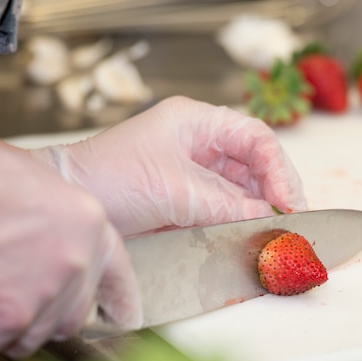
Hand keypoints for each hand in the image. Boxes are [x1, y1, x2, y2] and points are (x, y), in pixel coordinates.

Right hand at [0, 119, 141, 360]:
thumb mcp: (33, 180)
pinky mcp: (6, 322)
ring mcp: (45, 296)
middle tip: (12, 303)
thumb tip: (38, 230)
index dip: (117, 300)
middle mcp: (76, 263)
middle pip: (71, 314)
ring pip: (33, 337)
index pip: (116, 274)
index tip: (122, 319)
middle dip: (44, 315)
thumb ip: (51, 216)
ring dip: (4, 330)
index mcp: (89, 224)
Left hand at [29, 96, 307, 235]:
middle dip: (276, 192)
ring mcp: (193, 173)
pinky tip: (251, 237)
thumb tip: (268, 219)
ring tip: (275, 234)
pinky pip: (224, 210)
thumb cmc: (108, 181)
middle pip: (256, 165)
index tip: (288, 202)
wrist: (70, 205)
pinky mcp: (185, 201)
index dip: (280, 170)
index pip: (256, 138)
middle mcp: (199, 144)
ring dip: (260, 211)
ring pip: (243, 190)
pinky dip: (240, 224)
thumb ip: (227, 206)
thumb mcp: (175, 191)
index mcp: (196, 123)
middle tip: (291, 222)